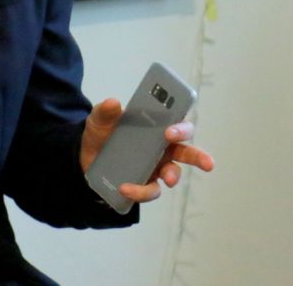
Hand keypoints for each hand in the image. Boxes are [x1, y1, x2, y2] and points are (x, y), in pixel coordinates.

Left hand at [80, 98, 214, 204]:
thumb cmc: (101, 134)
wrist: (85, 157)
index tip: (171, 131)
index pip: (177, 125)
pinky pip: (150, 190)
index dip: (181, 128)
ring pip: (173, 174)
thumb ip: (105, 111)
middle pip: (187, 152)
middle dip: (199, 157)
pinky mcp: (143, 184)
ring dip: (172, 177)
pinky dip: (140, 191)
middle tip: (207, 163)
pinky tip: (125, 188)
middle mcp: (161, 148)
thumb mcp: (99, 120)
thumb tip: (113, 102)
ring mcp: (154, 168)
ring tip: (166, 180)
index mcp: (155, 129)